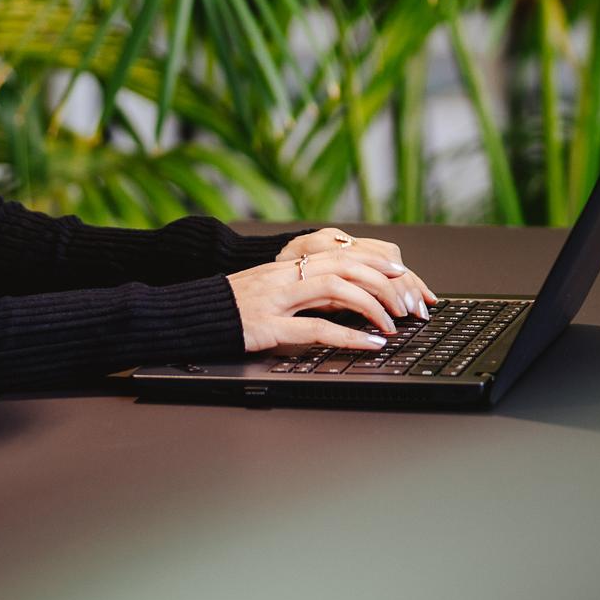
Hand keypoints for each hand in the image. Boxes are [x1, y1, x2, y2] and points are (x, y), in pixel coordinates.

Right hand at [229, 228, 435, 353]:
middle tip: (407, 303)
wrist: (192, 315)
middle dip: (384, 284)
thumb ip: (307, 291)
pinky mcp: (267, 326)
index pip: (341, 254)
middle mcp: (285, 276)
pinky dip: (349, 336)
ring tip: (393, 324)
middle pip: (346, 266)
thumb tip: (348, 299)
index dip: (375, 263)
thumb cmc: (233, 306)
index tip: (402, 274)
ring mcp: (276, 299)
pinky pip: (315, 328)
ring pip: (335, 289)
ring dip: (371, 306)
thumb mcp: (274, 290)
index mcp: (288, 265)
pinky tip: (370, 344)